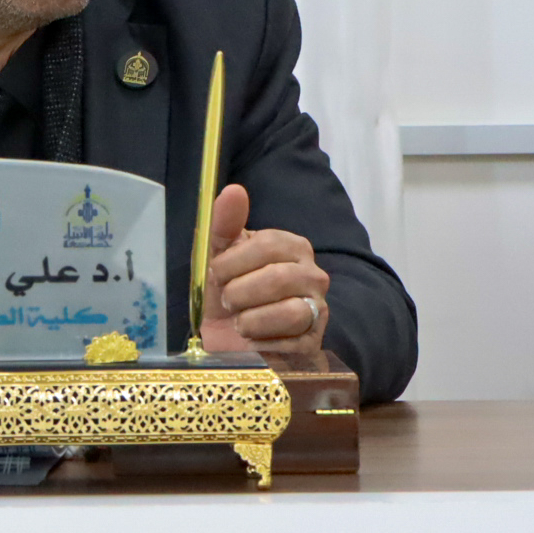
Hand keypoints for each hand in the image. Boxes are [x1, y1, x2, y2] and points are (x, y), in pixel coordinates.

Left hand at [198, 183, 328, 356]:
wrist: (227, 342)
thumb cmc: (226, 294)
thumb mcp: (217, 257)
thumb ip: (223, 224)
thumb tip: (234, 190)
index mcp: (291, 247)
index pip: (268, 245)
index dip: (234, 262)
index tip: (216, 274)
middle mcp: (313, 275)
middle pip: (277, 278)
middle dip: (239, 293)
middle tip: (227, 301)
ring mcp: (317, 309)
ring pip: (289, 312)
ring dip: (250, 320)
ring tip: (240, 322)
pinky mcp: (313, 342)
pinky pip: (290, 343)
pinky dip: (261, 343)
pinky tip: (253, 341)